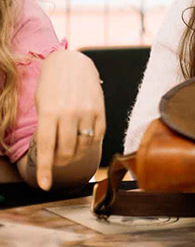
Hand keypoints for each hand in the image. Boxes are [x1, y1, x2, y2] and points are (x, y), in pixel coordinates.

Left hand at [31, 50, 104, 189]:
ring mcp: (87, 111)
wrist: (72, 62)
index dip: (46, 169)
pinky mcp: (100, 109)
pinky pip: (97, 135)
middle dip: (60, 162)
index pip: (46, 148)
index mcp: (50, 112)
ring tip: (69, 153)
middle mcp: (70, 113)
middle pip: (66, 150)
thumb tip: (50, 153)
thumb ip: (46, 127)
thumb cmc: (51, 84)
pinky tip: (83, 142)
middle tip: (57, 162)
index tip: (44, 185)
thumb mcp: (41, 104)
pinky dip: (90, 143)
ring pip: (84, 145)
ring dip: (76, 155)